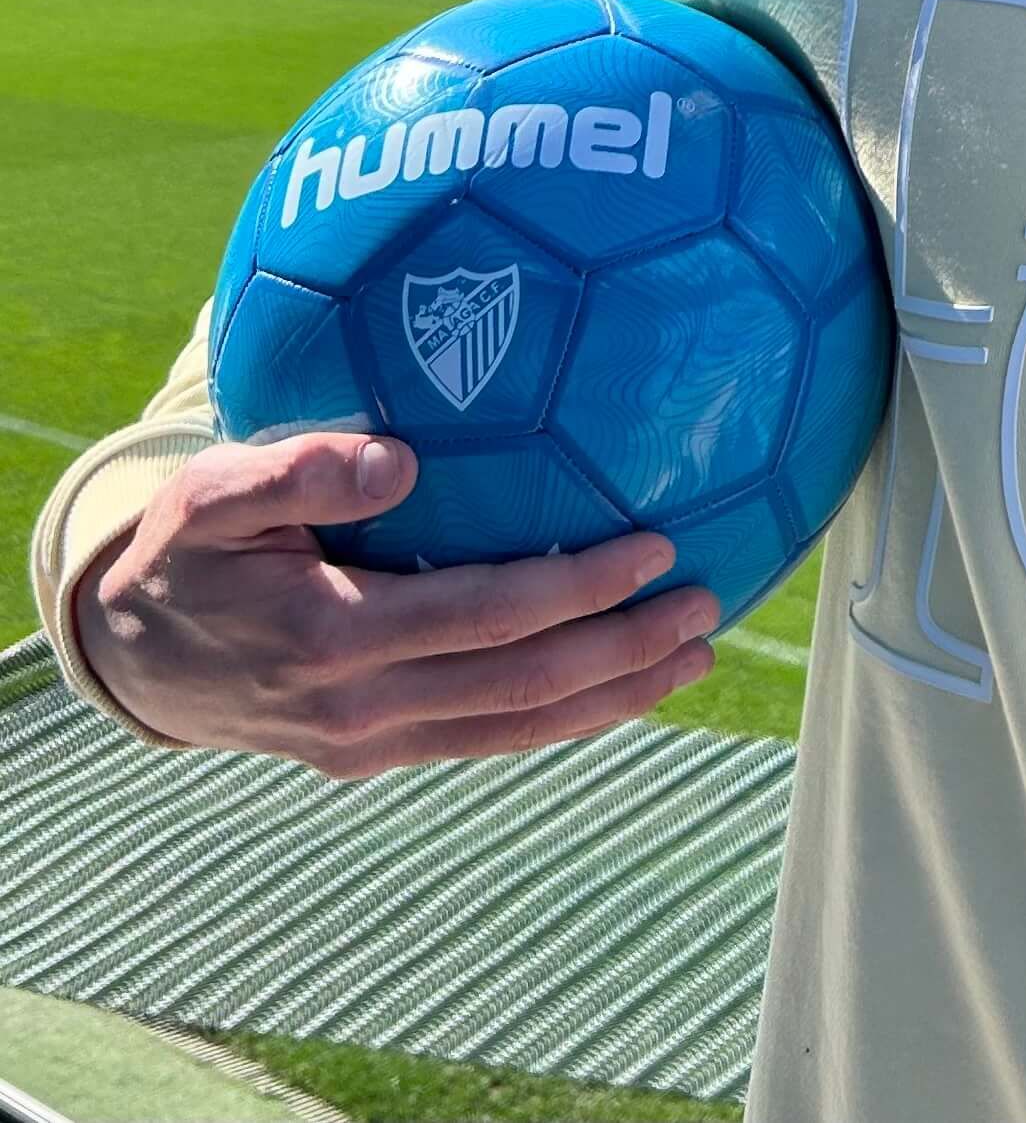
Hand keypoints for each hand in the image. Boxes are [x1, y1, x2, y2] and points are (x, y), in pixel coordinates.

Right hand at [72, 432, 720, 778]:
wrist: (129, 656)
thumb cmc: (181, 551)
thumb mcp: (211, 493)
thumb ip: (297, 469)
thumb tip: (401, 458)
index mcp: (333, 635)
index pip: (487, 615)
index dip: (578, 589)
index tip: (656, 546)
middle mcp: (363, 705)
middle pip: (522, 686)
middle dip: (625, 653)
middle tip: (711, 610)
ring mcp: (371, 742)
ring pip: (516, 729)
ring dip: (612, 699)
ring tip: (694, 658)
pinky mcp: (374, 753)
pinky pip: (485, 738)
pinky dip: (560, 716)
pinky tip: (616, 685)